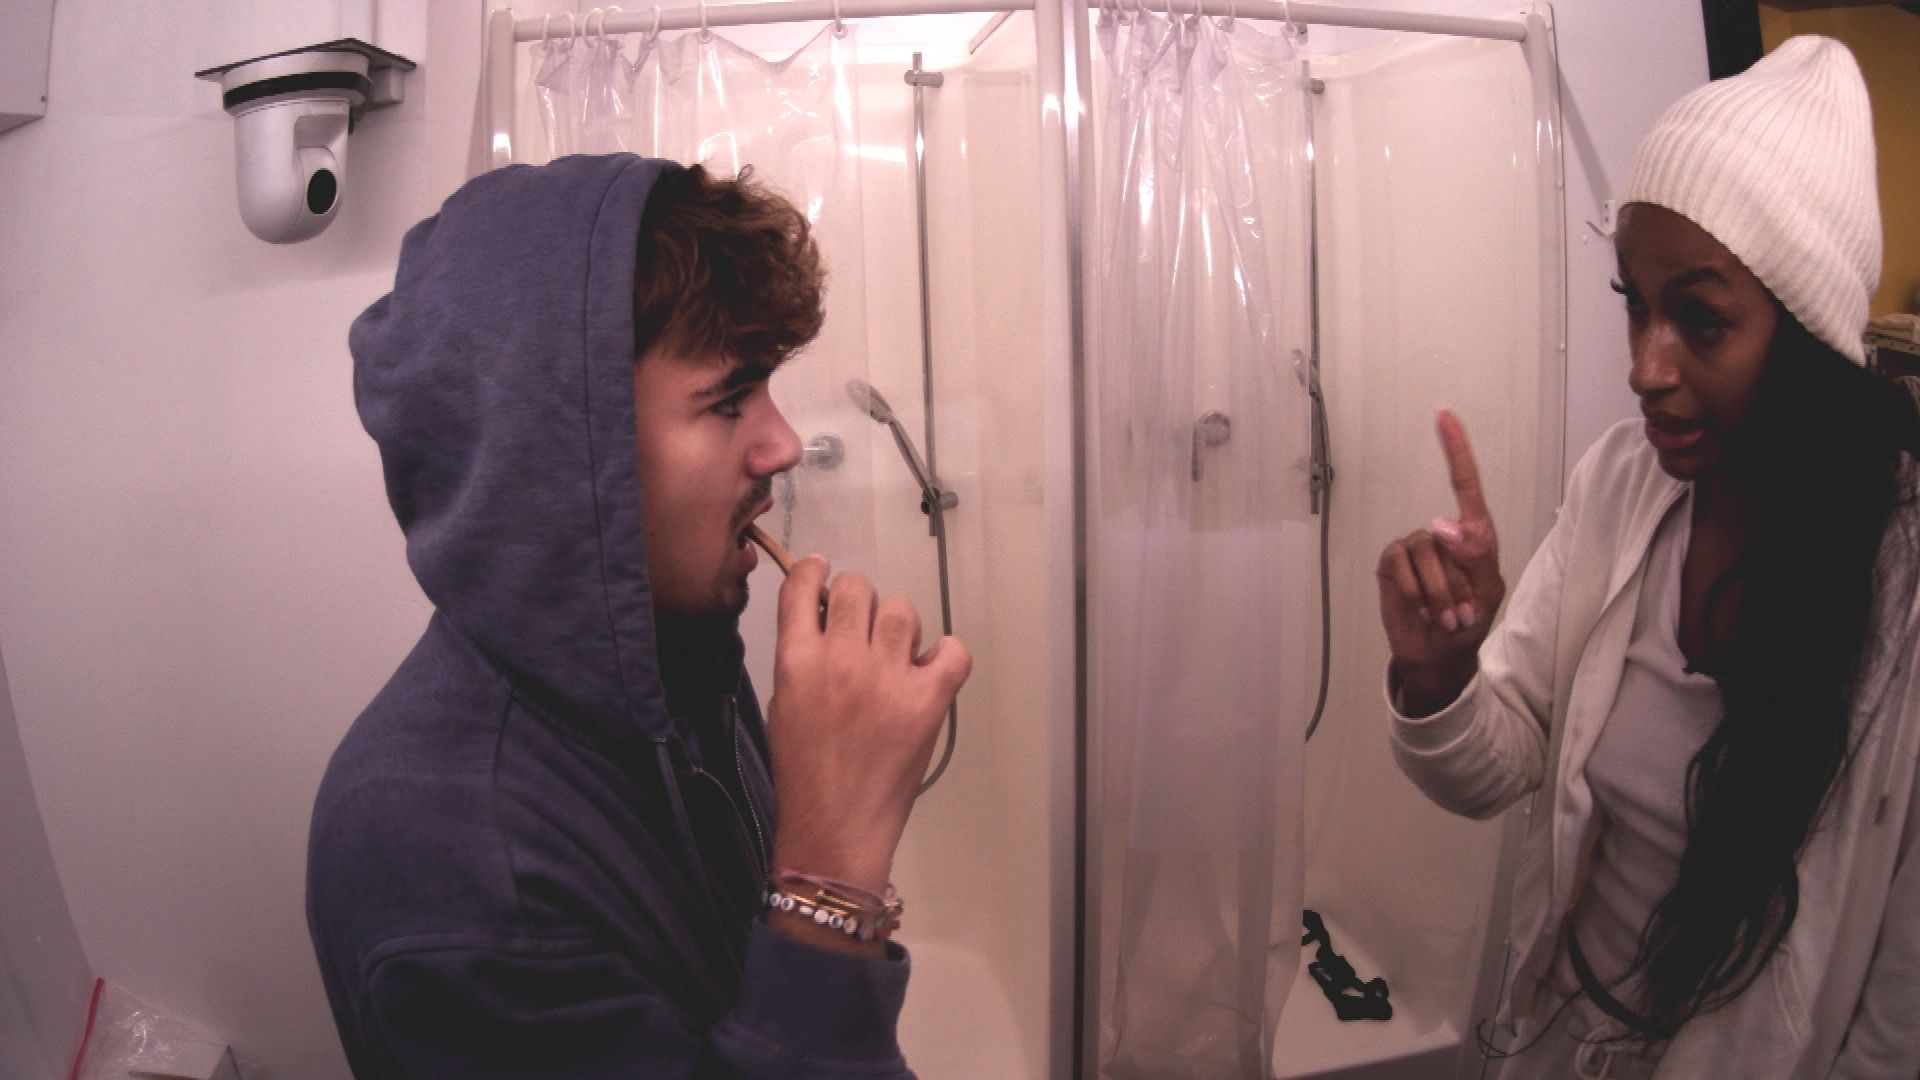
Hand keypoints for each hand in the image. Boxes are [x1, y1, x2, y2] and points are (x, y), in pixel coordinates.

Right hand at [765, 558, 971, 897]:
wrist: (835, 828)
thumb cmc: (805, 773)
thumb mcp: (783, 704)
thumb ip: (800, 657)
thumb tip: (821, 620)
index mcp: (797, 661)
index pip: (804, 586)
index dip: (814, 573)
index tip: (821, 575)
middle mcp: (842, 660)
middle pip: (857, 588)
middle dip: (857, 601)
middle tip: (860, 628)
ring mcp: (888, 679)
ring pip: (902, 609)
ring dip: (897, 627)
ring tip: (893, 657)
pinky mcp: (927, 700)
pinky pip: (953, 650)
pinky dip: (946, 656)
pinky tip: (929, 672)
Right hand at [1376, 410, 1505, 712]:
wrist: (1438, 655)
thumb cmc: (1470, 621)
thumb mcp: (1488, 591)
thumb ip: (1475, 555)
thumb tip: (1440, 524)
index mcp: (1472, 534)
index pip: (1465, 484)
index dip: (1456, 450)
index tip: (1444, 415)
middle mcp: (1440, 534)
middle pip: (1447, 538)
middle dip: (1458, 583)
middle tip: (1463, 612)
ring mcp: (1413, 547)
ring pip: (1424, 554)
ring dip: (1438, 593)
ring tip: (1444, 616)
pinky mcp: (1390, 562)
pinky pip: (1399, 566)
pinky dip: (1413, 592)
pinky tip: (1420, 609)